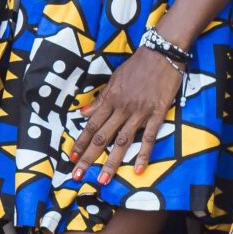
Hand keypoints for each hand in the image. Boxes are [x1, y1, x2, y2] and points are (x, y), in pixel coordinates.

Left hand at [68, 46, 183, 186]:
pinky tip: (137, 170)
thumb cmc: (137, 66)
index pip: (91, 125)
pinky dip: (143, 154)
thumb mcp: (113, 80)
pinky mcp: (158, 113)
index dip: (80, 143)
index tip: (71, 158)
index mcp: (110, 100)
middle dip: (88, 158)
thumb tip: (82, 113)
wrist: (162, 53)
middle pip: (102, 137)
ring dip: (111, 162)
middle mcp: (122, 108)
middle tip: (76, 175)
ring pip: (123, 141)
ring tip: (102, 180)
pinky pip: (150, 137)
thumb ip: (99, 100)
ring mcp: (140, 112)